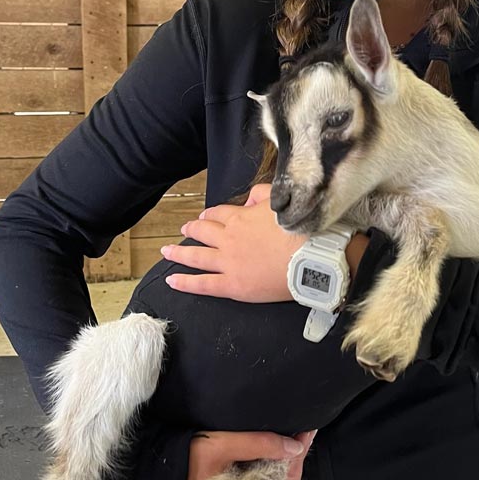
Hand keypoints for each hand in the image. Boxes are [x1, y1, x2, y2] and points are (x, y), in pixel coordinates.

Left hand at [161, 184, 305, 301]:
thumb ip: (262, 194)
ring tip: (167, 252)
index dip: (209, 215)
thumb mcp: (280, 201)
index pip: (219, 214)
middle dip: (191, 230)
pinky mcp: (232, 284)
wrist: (310, 256)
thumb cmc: (300, 230)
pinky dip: (185, 283)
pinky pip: (202, 283)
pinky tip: (172, 281)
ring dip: (179, 253)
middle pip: (202, 232)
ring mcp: (228, 262)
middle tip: (184, 231)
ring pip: (196, 256)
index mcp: (241, 218)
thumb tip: (249, 198)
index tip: (205, 216)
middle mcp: (229, 238)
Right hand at [184, 429, 317, 479]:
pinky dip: (265, 468)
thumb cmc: (185, 458)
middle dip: (292, 462)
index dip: (296, 459)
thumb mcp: (223, 445)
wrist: (150, 468)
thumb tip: (295, 446)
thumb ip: (259, 444)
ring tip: (286, 439)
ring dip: (279, 463)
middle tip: (298, 435)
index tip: (305, 434)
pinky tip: (268, 451)